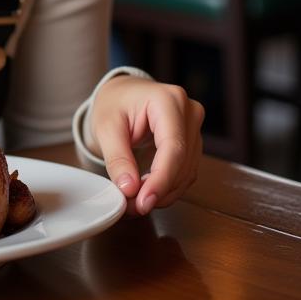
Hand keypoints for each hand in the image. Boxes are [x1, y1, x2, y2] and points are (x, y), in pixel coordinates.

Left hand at [90, 75, 203, 215]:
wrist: (121, 93)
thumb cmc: (113, 103)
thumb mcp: (106, 126)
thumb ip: (117, 158)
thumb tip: (129, 189)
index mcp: (168, 100)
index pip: (173, 149)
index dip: (161, 180)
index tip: (144, 202)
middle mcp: (189, 111)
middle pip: (182, 163)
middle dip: (158, 190)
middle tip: (133, 206)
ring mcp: (194, 127)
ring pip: (187, 172)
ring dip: (164, 192)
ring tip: (136, 202)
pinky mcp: (192, 141)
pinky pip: (185, 171)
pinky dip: (168, 186)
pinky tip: (148, 192)